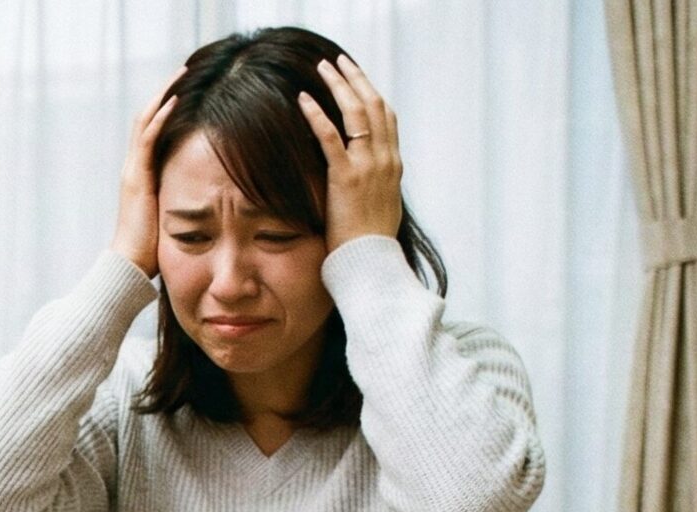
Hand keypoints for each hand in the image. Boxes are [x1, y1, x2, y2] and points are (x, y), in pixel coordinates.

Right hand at [109, 81, 176, 275]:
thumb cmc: (153, 248)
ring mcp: (134, 170)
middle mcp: (135, 166)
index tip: (187, 87)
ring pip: (145, 120)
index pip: (153, 128)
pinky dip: (160, 118)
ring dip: (164, 95)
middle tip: (185, 69)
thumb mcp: (173, 215)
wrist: (130, 265)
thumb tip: (212, 194)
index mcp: (142, 173)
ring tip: (181, 74)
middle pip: (147, 116)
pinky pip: (147, 140)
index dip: (168, 105)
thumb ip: (184, 198)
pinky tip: (174, 102)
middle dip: (166, 91)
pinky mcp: (137, 178)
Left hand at [296, 55, 405, 252]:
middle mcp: (385, 160)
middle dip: (356, 79)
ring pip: (357, 112)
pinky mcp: (347, 178)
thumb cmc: (369, 246)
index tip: (357, 79)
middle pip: (375, 105)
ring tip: (322, 68)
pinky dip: (317, 115)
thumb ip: (372, 188)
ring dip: (338, 86)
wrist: (371, 265)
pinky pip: (331, 138)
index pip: (387, 119)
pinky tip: (303, 100)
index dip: (371, 94)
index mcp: (393, 166)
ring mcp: (369, 167)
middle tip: (338, 62)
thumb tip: (361, 183)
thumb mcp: (379, 209)